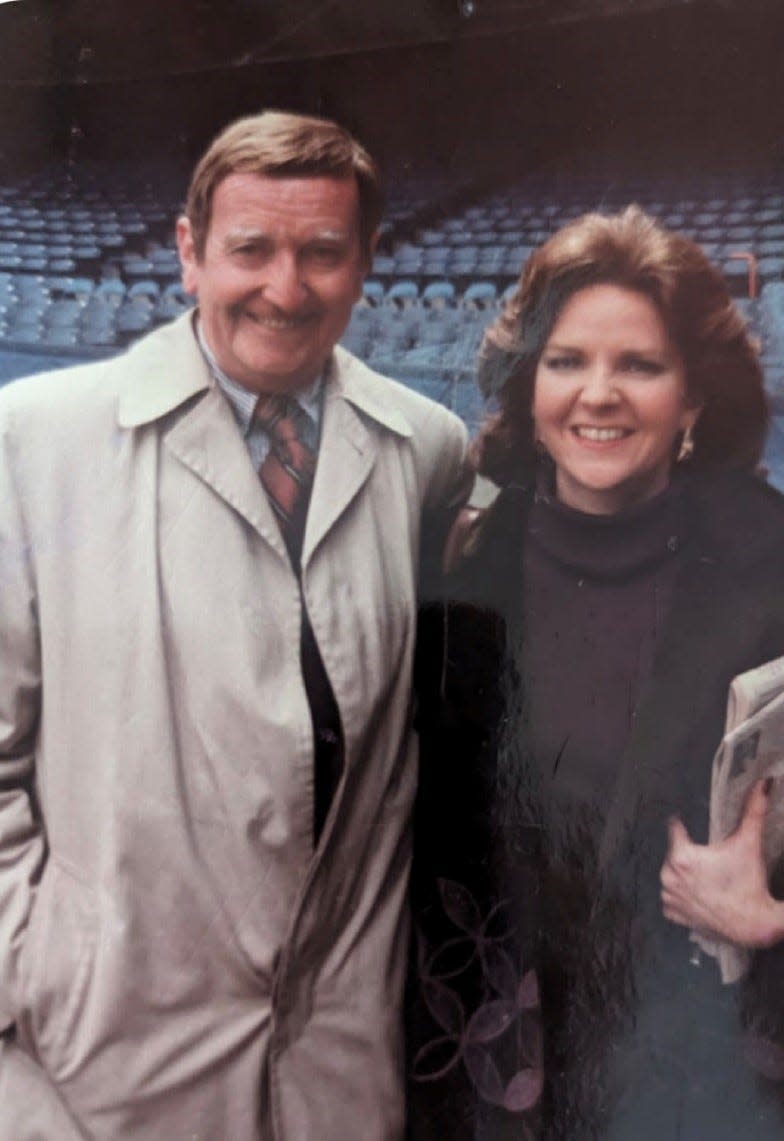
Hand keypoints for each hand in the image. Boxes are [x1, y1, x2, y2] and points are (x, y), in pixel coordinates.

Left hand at [660, 780, 783, 948]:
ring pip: (673, 876)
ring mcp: (669, 897)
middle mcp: (667, 876)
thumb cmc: (748, 882)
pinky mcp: (672, 914)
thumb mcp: (749, 843)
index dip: (684, 827)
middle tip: (711, 863)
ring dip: (685, 875)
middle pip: (675, 854)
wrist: (753, 924)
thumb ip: (752, 811)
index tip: (691, 828)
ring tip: (708, 880)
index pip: (675, 829)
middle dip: (690, 855)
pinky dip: (683, 896)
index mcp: (681, 856)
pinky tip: (701, 895)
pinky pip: (673, 898)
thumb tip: (762, 783)